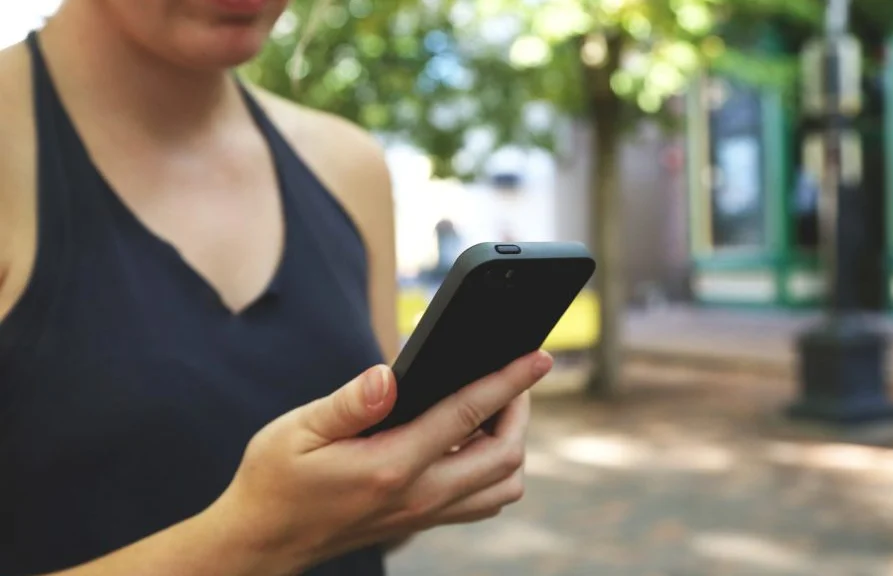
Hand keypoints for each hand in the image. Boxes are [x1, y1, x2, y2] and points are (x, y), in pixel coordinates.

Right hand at [205, 350, 551, 573]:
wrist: (263, 540)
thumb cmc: (275, 479)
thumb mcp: (297, 430)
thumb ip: (349, 403)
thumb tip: (389, 375)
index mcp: (390, 466)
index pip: (468, 415)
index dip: (509, 382)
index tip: (538, 358)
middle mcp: (418, 497)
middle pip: (505, 457)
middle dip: (519, 411)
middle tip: (512, 377)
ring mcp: (424, 515)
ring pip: (503, 488)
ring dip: (512, 446)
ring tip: (496, 409)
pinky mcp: (422, 522)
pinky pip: (482, 501)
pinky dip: (493, 470)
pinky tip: (470, 441)